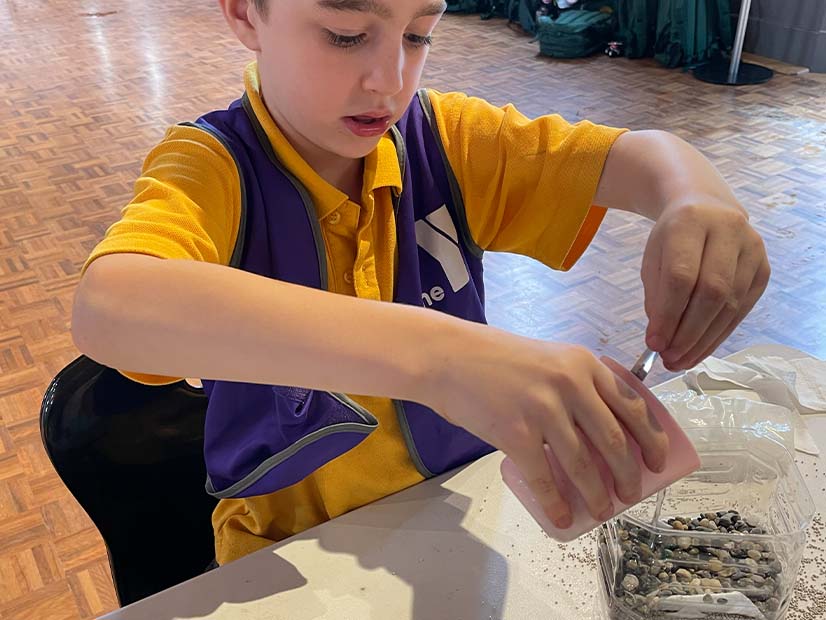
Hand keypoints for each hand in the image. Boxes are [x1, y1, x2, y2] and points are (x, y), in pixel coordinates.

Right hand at [426, 329, 669, 528]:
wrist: (447, 356)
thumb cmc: (494, 357)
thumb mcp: (549, 357)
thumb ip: (576, 383)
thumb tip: (599, 430)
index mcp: (584, 364)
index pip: (632, 406)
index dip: (652, 440)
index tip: (659, 462)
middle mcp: (570, 385)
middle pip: (613, 442)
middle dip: (629, 475)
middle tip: (631, 494)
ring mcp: (543, 410)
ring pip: (583, 466)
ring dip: (597, 495)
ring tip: (603, 511)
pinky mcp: (516, 433)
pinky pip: (544, 478)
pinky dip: (556, 503)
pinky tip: (562, 518)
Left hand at [642, 201, 769, 370]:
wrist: (707, 207)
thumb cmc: (673, 237)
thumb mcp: (653, 257)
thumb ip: (656, 294)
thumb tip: (661, 337)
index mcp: (691, 222)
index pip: (681, 275)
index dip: (668, 314)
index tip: (654, 343)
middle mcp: (728, 231)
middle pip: (712, 292)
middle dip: (688, 333)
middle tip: (668, 359)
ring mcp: (752, 250)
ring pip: (730, 305)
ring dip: (703, 340)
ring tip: (679, 361)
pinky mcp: (763, 269)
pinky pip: (742, 310)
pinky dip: (718, 335)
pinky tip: (699, 350)